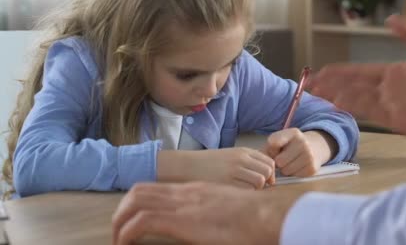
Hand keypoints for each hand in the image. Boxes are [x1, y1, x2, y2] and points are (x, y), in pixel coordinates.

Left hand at [112, 182, 300, 244]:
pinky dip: (127, 232)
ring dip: (120, 220)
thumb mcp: (226, 210)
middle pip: (139, 191)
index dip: (138, 202)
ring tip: (118, 239)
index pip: (156, 188)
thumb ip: (210, 214)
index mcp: (195, 190)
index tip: (132, 219)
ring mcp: (182, 204)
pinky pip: (142, 221)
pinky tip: (125, 244)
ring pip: (136, 201)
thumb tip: (204, 225)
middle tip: (119, 230)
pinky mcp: (182, 220)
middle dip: (122, 210)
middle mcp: (185, 192)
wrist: (265, 215)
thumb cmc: (254, 218)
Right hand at [157, 147, 274, 189]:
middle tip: (258, 188)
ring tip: (245, 191)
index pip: (269, 161)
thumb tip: (267, 174)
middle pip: (267, 171)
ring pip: (259, 181)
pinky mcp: (227, 182)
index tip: (267, 181)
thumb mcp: (231, 156)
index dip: (271, 173)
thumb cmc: (209, 163)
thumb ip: (248, 162)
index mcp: (243, 151)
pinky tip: (237, 194)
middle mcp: (241, 159)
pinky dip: (246, 194)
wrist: (187, 166)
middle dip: (266, 182)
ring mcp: (234, 170)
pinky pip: (246, 190)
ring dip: (256, 189)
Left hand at [264, 129, 336, 176]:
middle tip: (283, 158)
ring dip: (285, 169)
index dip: (271, 150)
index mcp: (293, 133)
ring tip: (290, 162)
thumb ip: (267, 151)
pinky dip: (294, 173)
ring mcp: (310, 155)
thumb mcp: (279, 140)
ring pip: (286, 171)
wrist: (315, 147)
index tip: (276, 149)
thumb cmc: (290, 145)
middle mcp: (303, 142)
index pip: (273, 142)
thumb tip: (267, 172)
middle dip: (278, 162)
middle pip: (279, 161)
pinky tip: (298, 166)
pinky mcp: (312, 168)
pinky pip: (294, 176)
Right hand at [308, 15, 405, 142]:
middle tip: (309, 84)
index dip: (340, 71)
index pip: (360, 71)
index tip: (321, 70)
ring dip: (337, 96)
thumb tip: (389, 19)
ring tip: (317, 93)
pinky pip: (371, 114)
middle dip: (330, 85)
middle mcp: (389, 89)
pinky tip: (338, 103)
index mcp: (395, 72)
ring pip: (357, 100)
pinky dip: (354, 108)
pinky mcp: (398, 122)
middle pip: (352, 86)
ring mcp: (392, 106)